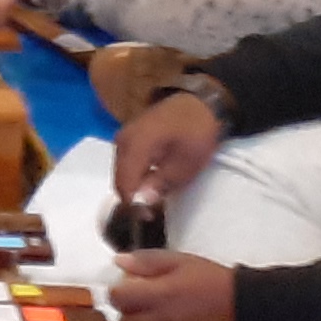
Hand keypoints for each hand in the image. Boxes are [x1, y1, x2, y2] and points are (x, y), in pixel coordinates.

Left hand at [108, 251, 240, 320]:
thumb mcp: (182, 262)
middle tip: (137, 306)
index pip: (117, 298)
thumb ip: (148, 261)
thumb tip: (119, 262)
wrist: (250, 314)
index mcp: (160, 297)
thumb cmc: (215, 283)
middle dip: (124, 314)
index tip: (127, 287)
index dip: (118, 291)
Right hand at [110, 84, 226, 212]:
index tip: (148, 217)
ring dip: (135, 185)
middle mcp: (122, 140)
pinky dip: (136, 174)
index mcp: (134, 145)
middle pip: (120, 179)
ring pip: (122, 171)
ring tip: (155, 194)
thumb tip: (143, 203)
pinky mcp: (129, 136)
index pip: (124, 184)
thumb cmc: (196, 133)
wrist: (200, 104)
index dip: (134, 205)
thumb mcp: (186, 164)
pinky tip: (152, 178)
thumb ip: (162, 184)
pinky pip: (126, 161)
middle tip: (154, 209)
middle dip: (134, 196)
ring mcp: (123, 136)